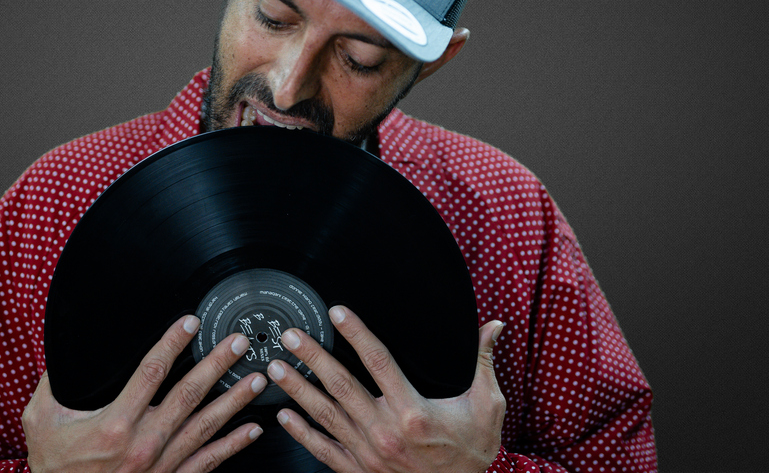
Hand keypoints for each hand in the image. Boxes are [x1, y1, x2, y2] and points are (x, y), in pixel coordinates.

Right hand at [23, 315, 266, 472]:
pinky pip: (208, 463)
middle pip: (188, 394)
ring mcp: (161, 465)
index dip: (173, 343)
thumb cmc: (54, 465)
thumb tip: (63, 354)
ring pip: (205, 426)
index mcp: (115, 423)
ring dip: (234, 401)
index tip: (190, 323)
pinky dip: (233, 446)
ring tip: (256, 380)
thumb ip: (53, 385)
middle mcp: (143, 443)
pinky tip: (252, 430)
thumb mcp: (40, 420)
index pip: (151, 372)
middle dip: (217, 364)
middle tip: (238, 343)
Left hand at [266, 306, 505, 472]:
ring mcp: (368, 453)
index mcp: (413, 411)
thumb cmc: (473, 450)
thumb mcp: (487, 406)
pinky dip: (301, 433)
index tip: (337, 312)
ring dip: (297, 389)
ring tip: (275, 368)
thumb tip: (493, 326)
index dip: (355, 332)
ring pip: (325, 415)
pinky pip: (323, 450)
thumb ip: (483, 363)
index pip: (377, 361)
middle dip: (312, 357)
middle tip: (291, 336)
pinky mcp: (360, 471)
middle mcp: (386, 431)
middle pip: (341, 385)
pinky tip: (284, 416)